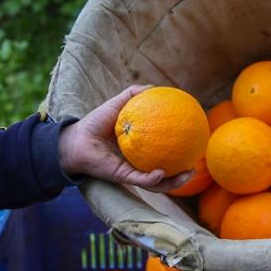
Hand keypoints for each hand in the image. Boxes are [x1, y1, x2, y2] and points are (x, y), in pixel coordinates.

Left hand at [57, 84, 192, 192]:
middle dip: (181, 177)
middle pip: (164, 176)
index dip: (179, 154)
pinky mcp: (121, 176)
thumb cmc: (95, 122)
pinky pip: (140, 180)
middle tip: (194, 168)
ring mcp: (131, 172)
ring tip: (187, 174)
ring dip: (173, 183)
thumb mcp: (118, 104)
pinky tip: (161, 172)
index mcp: (140, 151)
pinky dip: (152, 178)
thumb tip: (155, 87)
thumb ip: (134, 94)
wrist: (76, 138)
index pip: (163, 155)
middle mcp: (138, 164)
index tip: (194, 146)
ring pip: (156, 184)